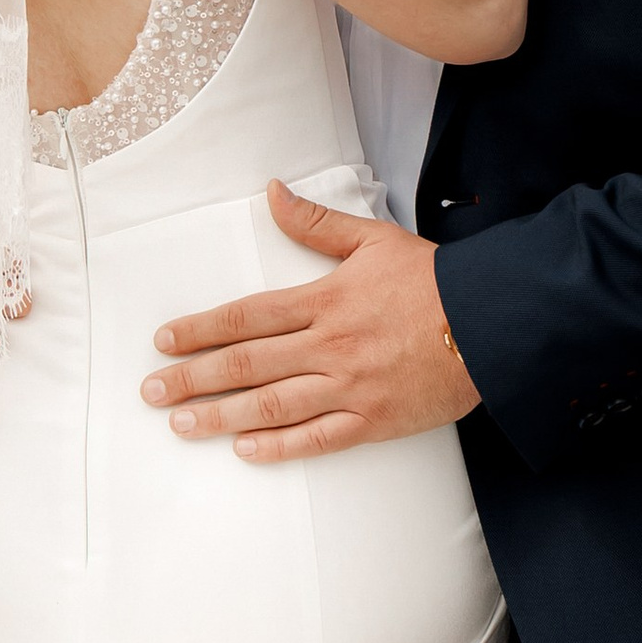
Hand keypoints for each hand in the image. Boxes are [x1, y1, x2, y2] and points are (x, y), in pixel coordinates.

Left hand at [139, 183, 479, 461]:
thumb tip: (271, 192)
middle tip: (151, 392)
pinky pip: (318, 437)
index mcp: (324, 300)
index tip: (164, 340)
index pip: (247, 316)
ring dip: (221, 416)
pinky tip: (245, 450)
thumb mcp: (371, 238)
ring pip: (273, 405)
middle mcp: (329, 345)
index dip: (200, 329)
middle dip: (194, 378)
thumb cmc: (432, 279)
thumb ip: (315, 222)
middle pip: (247, 363)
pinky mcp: (373, 419)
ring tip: (181, 424)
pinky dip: (280, 446)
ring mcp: (350, 386)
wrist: (490, 321)